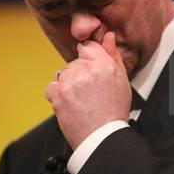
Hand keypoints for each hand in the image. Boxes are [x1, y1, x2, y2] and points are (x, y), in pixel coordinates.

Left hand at [45, 31, 131, 148]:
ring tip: (81, 101)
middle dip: (79, 75)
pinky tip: (70, 105)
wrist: (102, 137)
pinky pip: (51, 87)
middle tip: (90, 94)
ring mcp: (71, 81)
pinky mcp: (58, 94)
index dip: (88, 60)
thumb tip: (107, 35)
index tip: (90, 73)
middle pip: (74, 63)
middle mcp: (87, 69)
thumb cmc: (114, 111)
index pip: (87, 47)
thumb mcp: (121, 80)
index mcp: (104, 64)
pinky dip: (57, 96)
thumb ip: (113, 55)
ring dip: (68, 86)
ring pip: (63, 74)